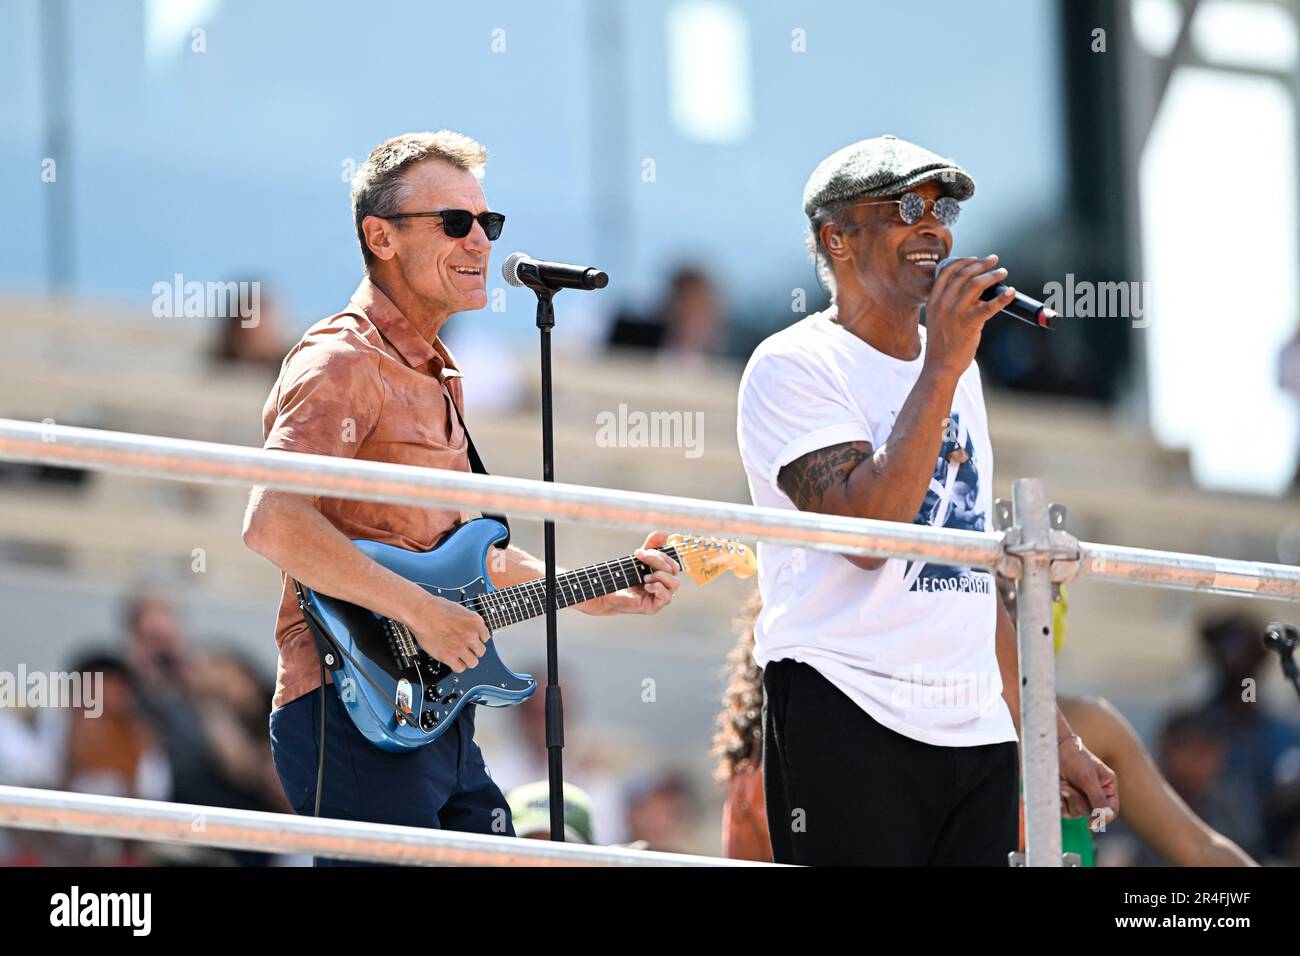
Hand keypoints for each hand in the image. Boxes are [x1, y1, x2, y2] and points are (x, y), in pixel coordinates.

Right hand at [404, 591, 490, 672]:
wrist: (422, 612)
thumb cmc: (436, 608)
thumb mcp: (461, 610)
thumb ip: (468, 622)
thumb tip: (471, 630)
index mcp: (476, 622)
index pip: (486, 638)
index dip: (478, 640)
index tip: (472, 641)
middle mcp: (471, 635)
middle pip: (481, 651)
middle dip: (473, 651)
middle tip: (465, 649)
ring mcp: (461, 647)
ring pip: (473, 663)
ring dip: (466, 660)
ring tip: (459, 656)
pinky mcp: (449, 656)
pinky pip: (460, 668)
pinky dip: (456, 666)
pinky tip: (452, 660)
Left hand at [582, 530, 681, 615]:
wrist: (607, 592)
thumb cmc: (624, 576)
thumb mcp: (639, 559)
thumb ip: (651, 546)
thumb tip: (664, 534)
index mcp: (664, 573)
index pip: (672, 560)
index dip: (660, 553)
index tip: (639, 552)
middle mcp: (665, 585)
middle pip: (674, 569)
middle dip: (658, 560)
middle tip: (640, 557)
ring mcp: (661, 596)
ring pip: (675, 583)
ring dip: (660, 575)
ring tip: (645, 576)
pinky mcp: (655, 606)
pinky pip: (667, 597)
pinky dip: (658, 588)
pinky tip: (646, 585)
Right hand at [922, 254, 1016, 377]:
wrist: (940, 365)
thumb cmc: (942, 343)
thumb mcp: (939, 319)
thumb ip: (952, 304)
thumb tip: (977, 294)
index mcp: (934, 300)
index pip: (948, 271)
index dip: (964, 261)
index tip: (976, 259)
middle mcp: (943, 303)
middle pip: (964, 274)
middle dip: (982, 264)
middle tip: (994, 260)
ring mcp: (956, 313)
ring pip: (977, 284)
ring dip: (992, 276)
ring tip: (1002, 273)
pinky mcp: (970, 323)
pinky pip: (989, 306)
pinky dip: (1002, 297)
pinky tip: (1010, 292)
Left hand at [1058, 734, 1118, 830]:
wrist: (1055, 749)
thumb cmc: (1075, 759)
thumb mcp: (1088, 778)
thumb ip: (1098, 798)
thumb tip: (1107, 817)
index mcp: (1108, 788)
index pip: (1112, 811)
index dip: (1103, 818)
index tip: (1091, 824)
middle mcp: (1097, 795)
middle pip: (1093, 813)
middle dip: (1078, 800)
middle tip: (1066, 787)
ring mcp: (1083, 798)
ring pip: (1079, 812)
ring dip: (1068, 798)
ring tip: (1062, 784)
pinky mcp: (1069, 800)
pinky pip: (1066, 811)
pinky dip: (1061, 802)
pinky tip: (1058, 790)